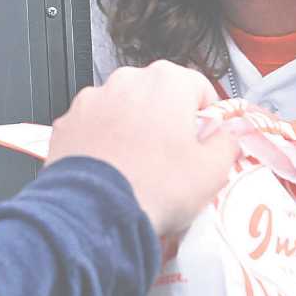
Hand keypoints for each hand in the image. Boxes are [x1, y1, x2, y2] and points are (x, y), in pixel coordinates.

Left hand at [46, 62, 238, 238]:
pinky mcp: (67, 122)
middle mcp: (128, 81)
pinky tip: (111, 170)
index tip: (205, 139)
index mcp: (167, 82)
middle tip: (173, 158)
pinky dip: (103, 141)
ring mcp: (93, 100)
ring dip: (133, 129)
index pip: (199, 87)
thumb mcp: (211, 172)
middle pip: (159, 95)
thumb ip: (227, 144)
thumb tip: (228, 136)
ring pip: (124, 109)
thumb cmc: (154, 188)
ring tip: (138, 168)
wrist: (93, 214)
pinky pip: (94, 126)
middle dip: (167, 120)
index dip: (206, 116)